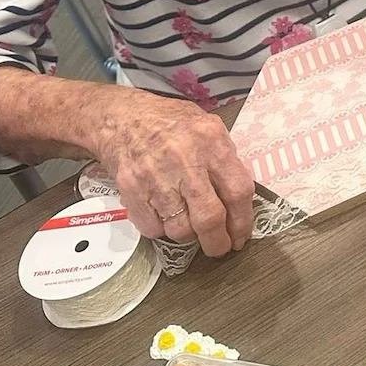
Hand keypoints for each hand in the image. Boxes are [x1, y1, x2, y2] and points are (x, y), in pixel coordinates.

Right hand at [93, 88, 255, 257]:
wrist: (122, 118)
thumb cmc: (169, 122)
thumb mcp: (208, 127)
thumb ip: (225, 159)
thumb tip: (240, 198)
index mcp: (211, 142)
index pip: (238, 191)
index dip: (243, 220)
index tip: (241, 235)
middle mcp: (185, 160)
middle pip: (209, 218)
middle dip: (218, 242)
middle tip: (219, 247)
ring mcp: (156, 177)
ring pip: (180, 230)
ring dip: (189, 235)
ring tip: (188, 222)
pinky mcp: (132, 191)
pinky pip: (154, 228)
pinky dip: (162, 229)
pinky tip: (164, 213)